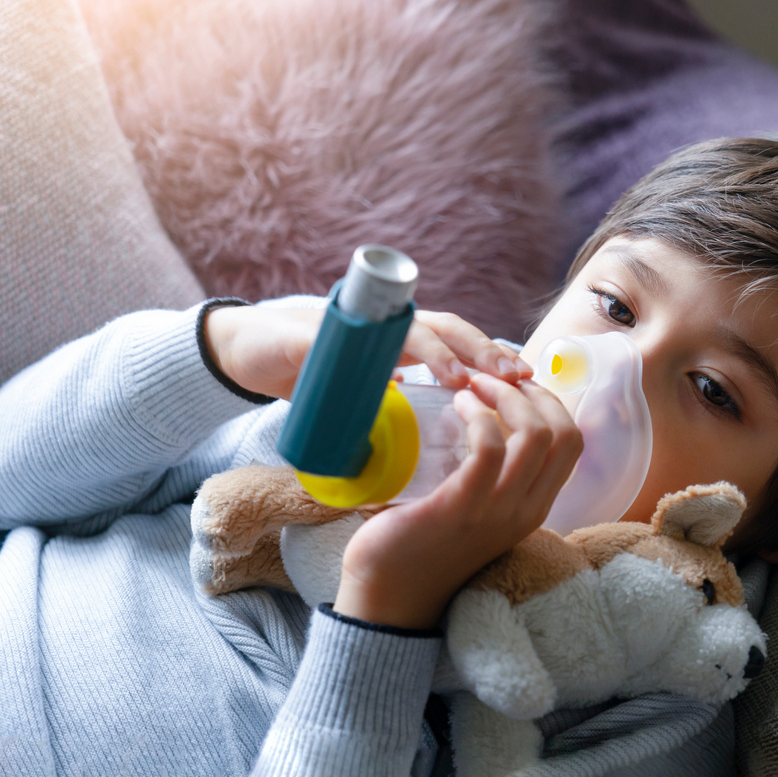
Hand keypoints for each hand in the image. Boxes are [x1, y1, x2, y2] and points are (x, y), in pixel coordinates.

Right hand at [203, 306, 531, 400]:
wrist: (248, 352)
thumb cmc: (314, 373)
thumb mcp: (365, 392)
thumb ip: (397, 405)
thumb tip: (434, 449)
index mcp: (402, 340)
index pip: (460, 342)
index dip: (494, 358)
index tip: (529, 382)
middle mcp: (385, 326)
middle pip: (450, 328)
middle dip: (485, 352)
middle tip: (517, 378)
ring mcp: (355, 327)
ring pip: (413, 328)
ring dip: (445, 352)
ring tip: (472, 380)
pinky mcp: (321, 335)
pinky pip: (358, 341)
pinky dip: (382, 356)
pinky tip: (403, 375)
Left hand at [332, 374, 582, 628]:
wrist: (388, 596)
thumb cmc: (421, 543)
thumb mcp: (474, 508)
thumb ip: (487, 475)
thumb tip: (478, 415)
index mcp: (533, 508)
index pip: (571, 442)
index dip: (549, 402)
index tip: (512, 383)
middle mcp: (526, 511)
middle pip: (563, 433)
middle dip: (530, 392)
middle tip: (488, 379)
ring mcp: (498, 512)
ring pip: (535, 435)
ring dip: (505, 397)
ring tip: (472, 387)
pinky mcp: (462, 509)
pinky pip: (489, 449)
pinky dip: (478, 417)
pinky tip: (458, 406)